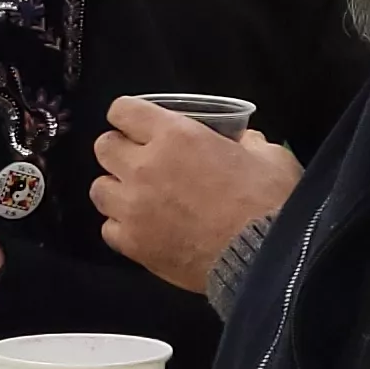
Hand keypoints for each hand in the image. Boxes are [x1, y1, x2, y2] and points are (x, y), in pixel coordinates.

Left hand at [91, 101, 302, 294]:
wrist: (265, 258)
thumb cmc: (271, 202)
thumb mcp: (270, 157)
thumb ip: (248, 142)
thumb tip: (244, 140)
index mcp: (175, 136)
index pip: (124, 110)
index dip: (130, 116)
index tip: (139, 125)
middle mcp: (144, 166)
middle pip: (103, 146)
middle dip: (120, 150)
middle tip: (142, 161)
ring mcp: (132, 206)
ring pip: (99, 188)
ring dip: (117, 188)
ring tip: (140, 197)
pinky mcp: (132, 242)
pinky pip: (109, 228)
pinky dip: (122, 226)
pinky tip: (144, 228)